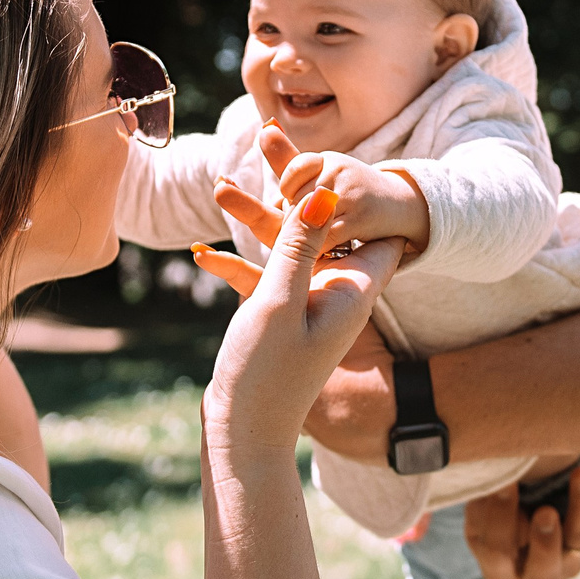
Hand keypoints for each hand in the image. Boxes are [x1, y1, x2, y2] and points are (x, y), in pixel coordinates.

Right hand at [205, 186, 404, 461]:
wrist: (242, 436)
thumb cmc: (266, 375)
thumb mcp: (280, 301)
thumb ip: (300, 245)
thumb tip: (328, 190)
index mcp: (353, 291)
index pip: (379, 230)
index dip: (360, 196)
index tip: (327, 163)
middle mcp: (338, 296)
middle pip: (330, 230)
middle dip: (300, 193)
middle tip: (268, 142)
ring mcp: (308, 307)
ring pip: (291, 249)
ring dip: (259, 221)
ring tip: (222, 183)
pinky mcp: (281, 318)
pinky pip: (266, 276)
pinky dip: (239, 262)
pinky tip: (200, 253)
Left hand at [257, 122, 430, 251]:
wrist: (402, 205)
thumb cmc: (351, 190)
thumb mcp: (322, 171)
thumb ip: (288, 157)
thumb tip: (264, 128)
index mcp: (326, 158)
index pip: (293, 169)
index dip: (289, 189)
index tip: (296, 198)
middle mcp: (339, 169)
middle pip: (296, 197)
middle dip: (294, 216)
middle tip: (309, 224)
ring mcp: (351, 192)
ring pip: (307, 217)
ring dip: (306, 234)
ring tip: (316, 236)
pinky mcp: (360, 218)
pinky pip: (323, 237)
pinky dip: (319, 248)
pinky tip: (324, 250)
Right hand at [463, 454, 579, 578]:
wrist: (522, 511)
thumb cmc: (491, 512)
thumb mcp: (480, 514)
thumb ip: (486, 505)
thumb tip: (499, 479)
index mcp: (501, 573)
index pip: (498, 552)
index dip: (500, 519)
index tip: (504, 485)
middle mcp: (540, 575)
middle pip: (546, 565)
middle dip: (546, 540)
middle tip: (546, 512)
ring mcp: (573, 559)